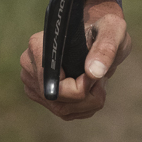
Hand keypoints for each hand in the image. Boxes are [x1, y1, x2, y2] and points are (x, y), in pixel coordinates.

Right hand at [20, 0, 130, 120]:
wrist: (100, 36)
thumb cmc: (105, 28)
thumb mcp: (113, 30)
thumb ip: (106, 47)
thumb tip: (93, 72)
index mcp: (39, 45)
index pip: (54, 84)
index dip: (80, 88)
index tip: (98, 77)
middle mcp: (29, 64)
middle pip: (57, 100)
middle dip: (87, 97)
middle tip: (102, 79)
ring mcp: (32, 82)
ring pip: (61, 110)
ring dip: (88, 103)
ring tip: (98, 81)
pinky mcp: (41, 95)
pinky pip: (64, 112)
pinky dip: (84, 107)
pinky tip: (91, 89)